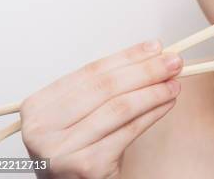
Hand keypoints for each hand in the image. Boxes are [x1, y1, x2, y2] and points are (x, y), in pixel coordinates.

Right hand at [20, 40, 182, 178]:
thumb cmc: (79, 148)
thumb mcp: (82, 113)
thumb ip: (107, 87)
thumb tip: (151, 56)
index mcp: (39, 105)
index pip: (92, 71)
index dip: (128, 57)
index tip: (156, 47)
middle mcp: (42, 127)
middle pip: (106, 87)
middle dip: (146, 71)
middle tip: (174, 62)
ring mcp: (62, 148)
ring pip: (119, 108)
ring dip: (153, 92)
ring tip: (174, 83)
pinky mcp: (85, 166)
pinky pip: (127, 132)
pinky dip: (152, 114)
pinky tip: (167, 104)